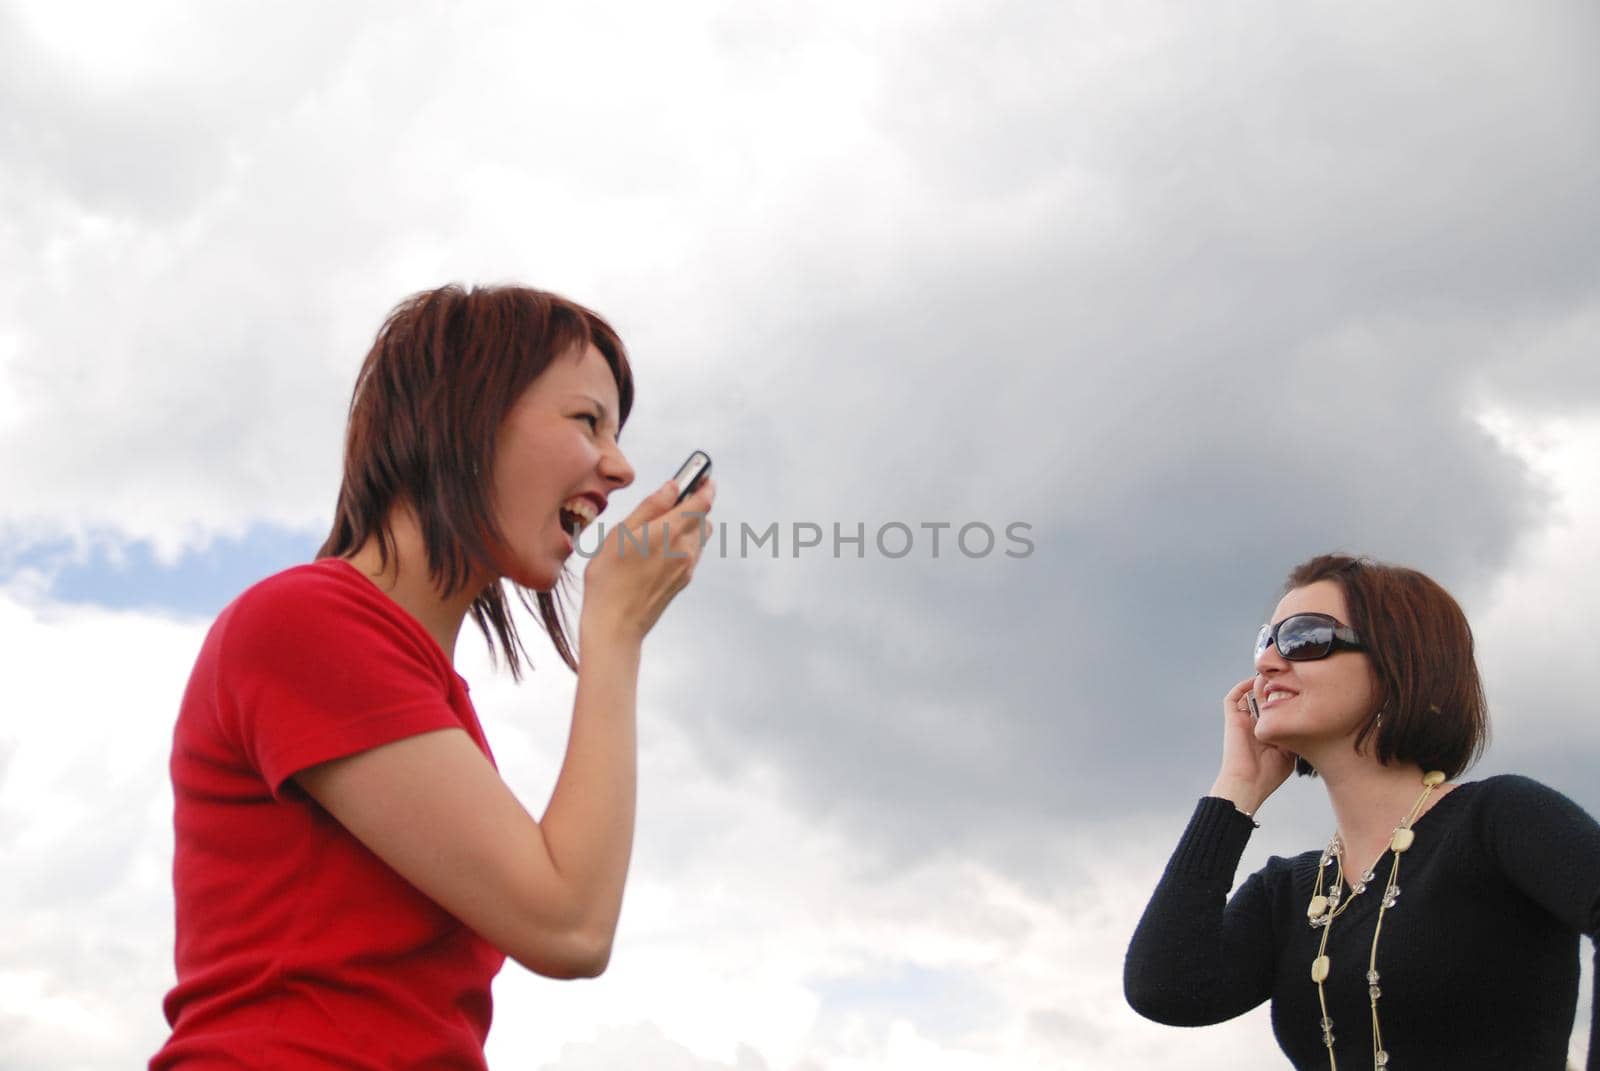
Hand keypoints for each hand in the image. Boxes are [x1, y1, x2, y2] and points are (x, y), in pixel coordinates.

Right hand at [579, 476, 715, 644]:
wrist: (615, 624)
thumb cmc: (609, 577)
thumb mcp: (621, 534)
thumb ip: (650, 507)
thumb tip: (672, 487)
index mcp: (670, 531)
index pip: (702, 501)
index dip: (704, 485)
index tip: (703, 474)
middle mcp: (686, 548)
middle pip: (703, 517)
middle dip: (693, 504)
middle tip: (674, 497)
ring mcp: (687, 567)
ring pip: (699, 536)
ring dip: (689, 524)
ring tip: (662, 524)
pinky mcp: (683, 581)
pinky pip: (692, 553)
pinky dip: (683, 542)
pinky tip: (658, 548)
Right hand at [1207, 676, 1295, 815]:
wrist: (1248, 783)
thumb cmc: (1267, 775)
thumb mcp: (1289, 754)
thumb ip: (1293, 736)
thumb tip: (1303, 720)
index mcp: (1268, 733)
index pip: (1276, 709)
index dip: (1286, 698)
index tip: (1300, 690)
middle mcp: (1255, 724)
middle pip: (1264, 698)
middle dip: (1276, 687)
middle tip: (1288, 678)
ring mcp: (1243, 721)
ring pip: (1249, 695)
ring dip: (1261, 684)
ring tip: (1274, 676)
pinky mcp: (1232, 720)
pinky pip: (1232, 698)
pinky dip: (1242, 687)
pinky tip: (1255, 681)